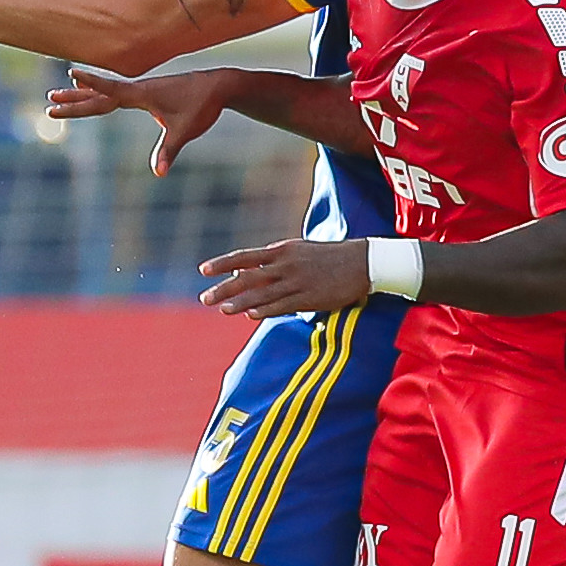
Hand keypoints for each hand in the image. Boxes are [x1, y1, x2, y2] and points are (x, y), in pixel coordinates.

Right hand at [48, 63, 234, 177]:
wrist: (218, 87)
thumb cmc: (201, 106)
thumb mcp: (185, 131)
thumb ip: (168, 151)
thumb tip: (159, 173)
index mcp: (142, 94)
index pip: (110, 89)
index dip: (91, 83)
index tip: (71, 73)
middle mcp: (138, 90)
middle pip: (99, 95)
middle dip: (75, 99)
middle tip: (50, 101)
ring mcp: (141, 91)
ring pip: (105, 93)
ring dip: (83, 95)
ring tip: (59, 93)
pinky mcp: (147, 94)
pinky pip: (117, 95)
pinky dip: (100, 94)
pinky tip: (92, 96)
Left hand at [200, 236, 372, 319]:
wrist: (361, 262)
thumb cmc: (328, 257)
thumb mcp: (299, 252)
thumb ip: (273, 262)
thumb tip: (247, 272)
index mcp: (281, 251)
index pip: (244, 257)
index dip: (222, 263)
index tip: (203, 270)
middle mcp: (285, 265)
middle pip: (248, 277)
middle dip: (224, 288)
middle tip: (205, 298)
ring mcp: (297, 282)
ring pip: (262, 293)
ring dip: (240, 302)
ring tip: (223, 310)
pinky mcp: (309, 297)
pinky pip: (281, 305)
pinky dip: (264, 310)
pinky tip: (249, 315)